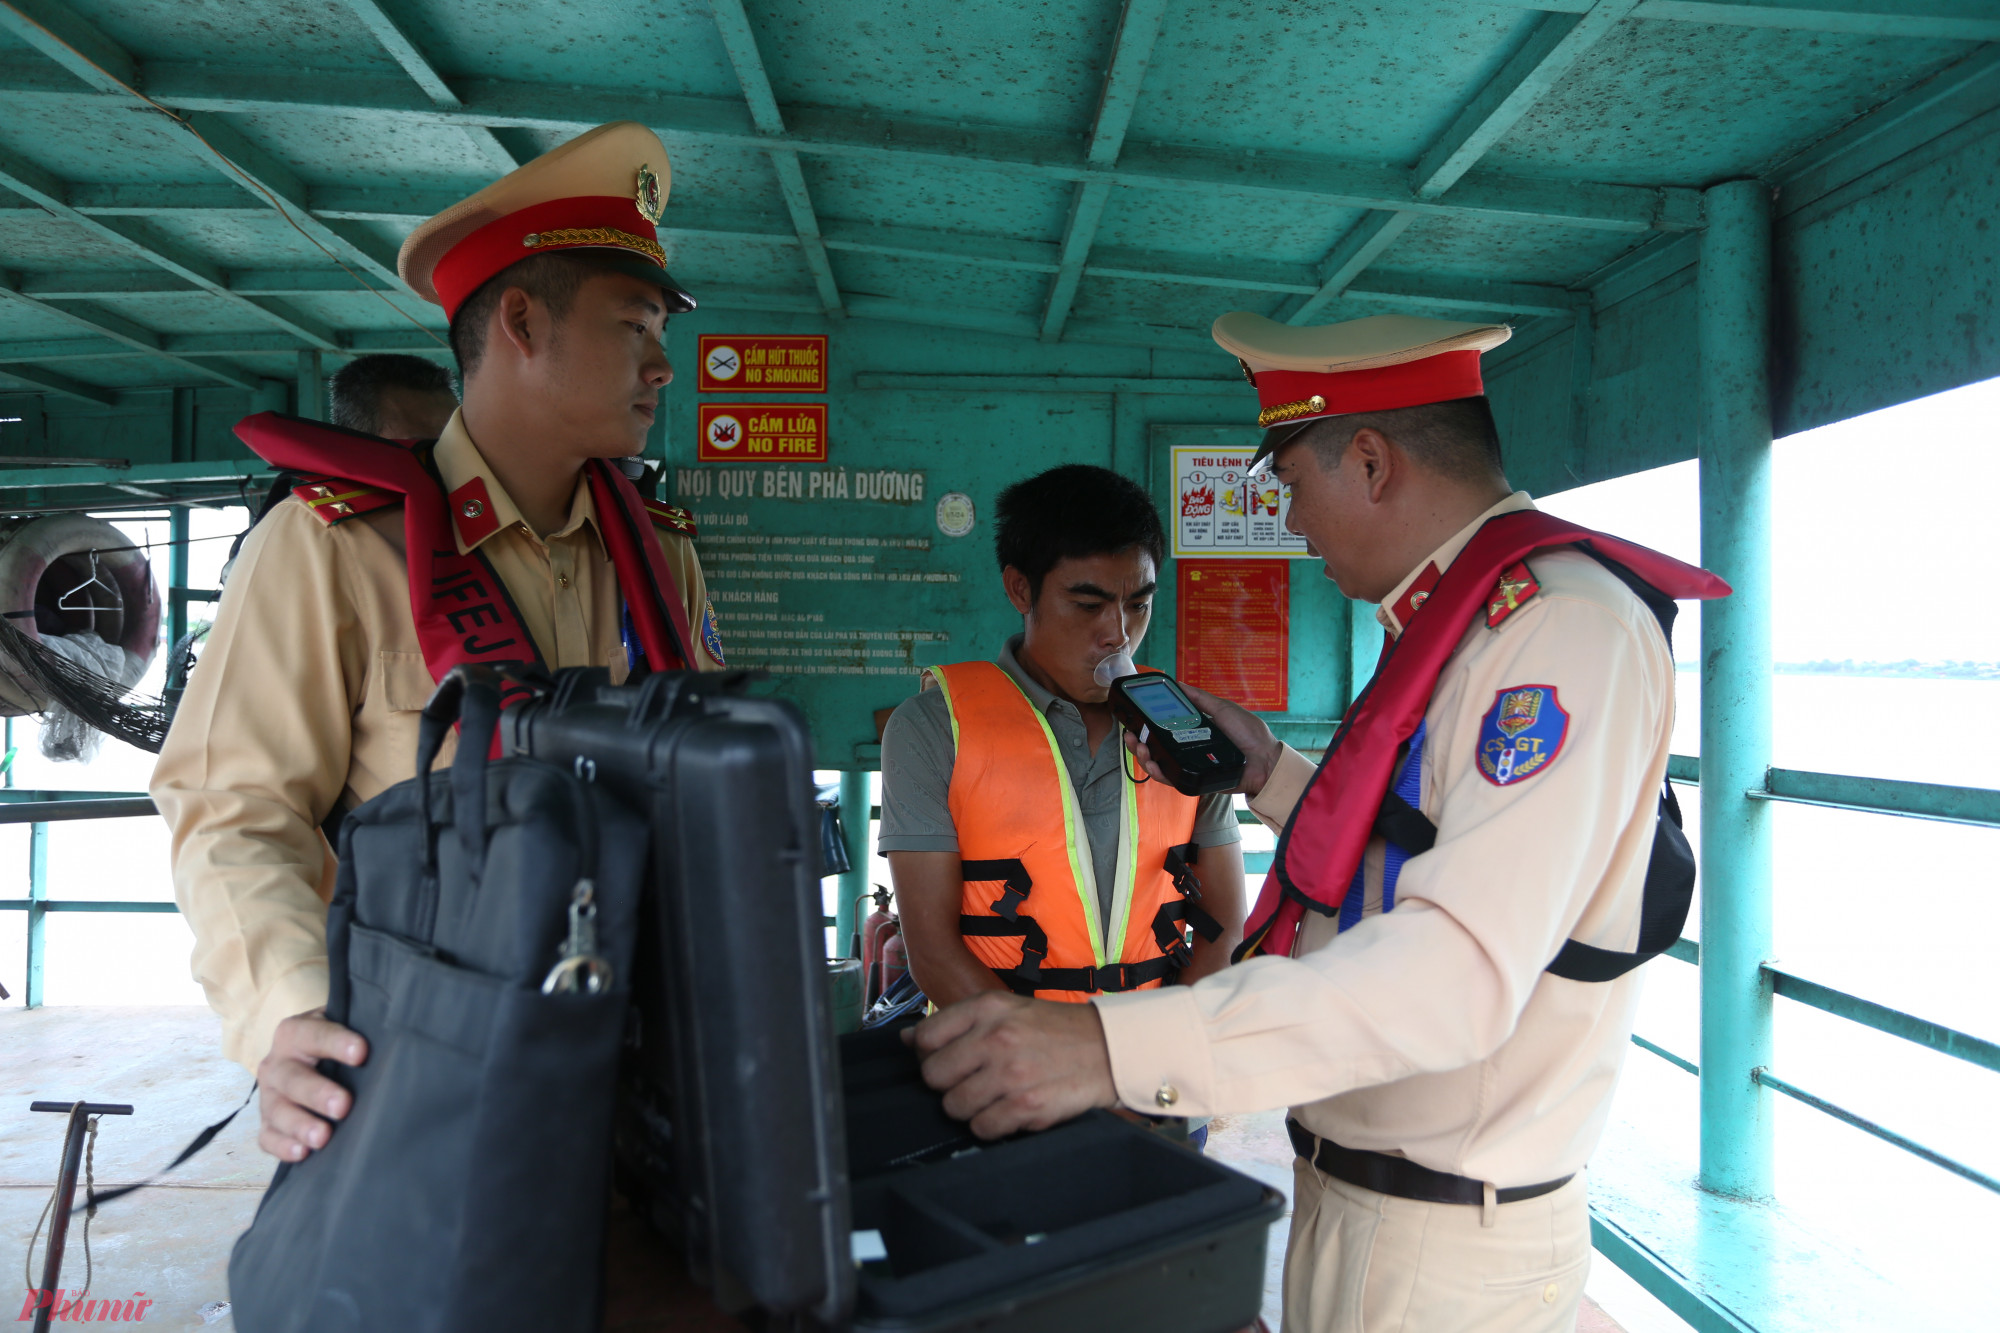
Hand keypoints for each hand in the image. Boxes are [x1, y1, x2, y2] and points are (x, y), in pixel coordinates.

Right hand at [255, 1008, 366, 1161]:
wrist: (311, 1060)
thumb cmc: (338, 1044)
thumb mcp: (346, 1028)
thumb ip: (363, 1031)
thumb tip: (396, 1043)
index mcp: (297, 1032)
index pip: (315, 1035)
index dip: (336, 1043)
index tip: (361, 1053)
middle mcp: (278, 1063)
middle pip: (292, 1078)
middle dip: (318, 1093)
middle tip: (343, 1106)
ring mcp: (270, 1095)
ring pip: (278, 1110)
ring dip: (300, 1125)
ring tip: (322, 1137)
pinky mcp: (268, 1123)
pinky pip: (268, 1137)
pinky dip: (282, 1146)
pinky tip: (302, 1153)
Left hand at [905, 992, 1117, 1138]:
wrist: (1108, 1049)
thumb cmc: (1054, 1030)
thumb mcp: (1007, 1010)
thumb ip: (957, 1023)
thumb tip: (906, 1040)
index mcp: (989, 1008)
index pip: (927, 1038)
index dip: (931, 1055)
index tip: (948, 1061)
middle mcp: (996, 1038)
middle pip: (934, 1076)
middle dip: (948, 1084)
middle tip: (972, 1081)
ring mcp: (1011, 1074)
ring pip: (954, 1107)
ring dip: (969, 1107)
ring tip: (994, 1096)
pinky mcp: (1026, 1106)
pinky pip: (982, 1128)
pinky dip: (991, 1125)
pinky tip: (1009, 1110)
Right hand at [1124, 680, 1281, 796]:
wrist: (1265, 761)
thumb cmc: (1249, 734)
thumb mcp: (1222, 709)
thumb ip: (1199, 699)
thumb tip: (1178, 684)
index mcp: (1192, 731)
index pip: (1162, 727)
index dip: (1144, 723)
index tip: (1133, 715)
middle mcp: (1186, 748)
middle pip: (1153, 747)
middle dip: (1136, 741)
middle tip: (1129, 734)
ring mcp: (1188, 765)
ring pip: (1157, 764)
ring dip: (1142, 756)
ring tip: (1139, 747)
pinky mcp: (1193, 780)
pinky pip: (1170, 779)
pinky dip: (1158, 772)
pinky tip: (1152, 763)